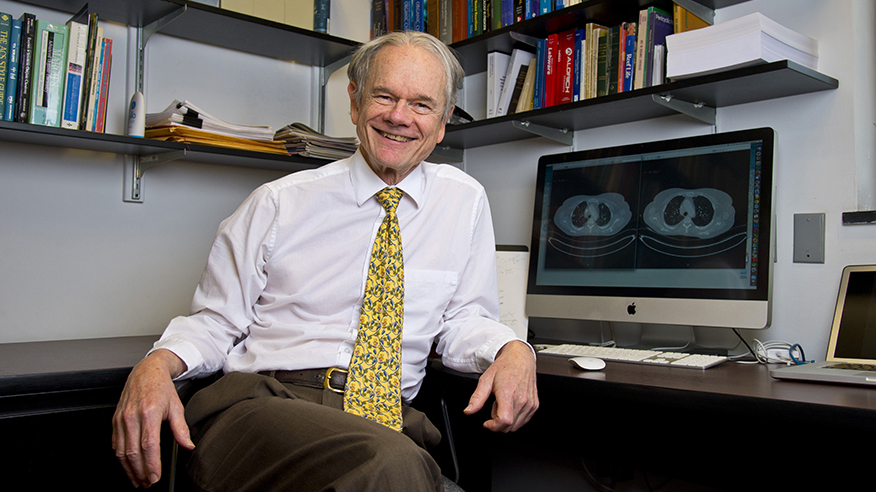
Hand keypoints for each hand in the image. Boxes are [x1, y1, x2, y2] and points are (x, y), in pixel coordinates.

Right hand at [112, 349, 192, 487]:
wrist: (146, 372)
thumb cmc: (161, 388)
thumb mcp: (176, 406)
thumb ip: (181, 429)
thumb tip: (188, 446)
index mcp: (150, 413)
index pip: (149, 446)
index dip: (151, 465)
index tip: (155, 477)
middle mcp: (132, 417)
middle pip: (133, 452)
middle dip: (140, 472)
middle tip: (148, 483)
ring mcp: (121, 419)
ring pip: (122, 452)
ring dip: (129, 469)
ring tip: (138, 480)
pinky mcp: (115, 421)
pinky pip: (116, 444)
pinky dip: (121, 459)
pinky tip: (128, 466)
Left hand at [464, 340, 538, 431]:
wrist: (521, 358)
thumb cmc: (505, 367)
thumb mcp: (486, 380)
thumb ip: (477, 398)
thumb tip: (468, 411)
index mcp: (508, 393)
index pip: (504, 421)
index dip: (493, 426)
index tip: (487, 423)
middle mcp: (522, 400)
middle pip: (509, 427)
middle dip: (497, 422)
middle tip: (494, 406)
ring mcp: (530, 403)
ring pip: (516, 426)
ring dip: (506, 420)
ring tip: (503, 404)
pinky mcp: (534, 405)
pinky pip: (523, 421)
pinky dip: (515, 418)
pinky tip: (510, 405)